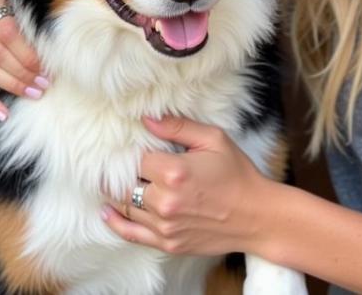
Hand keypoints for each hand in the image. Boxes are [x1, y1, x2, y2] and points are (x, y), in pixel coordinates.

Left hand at [103, 115, 270, 256]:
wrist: (255, 215)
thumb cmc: (237, 173)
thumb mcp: (214, 140)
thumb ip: (179, 127)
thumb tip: (147, 119)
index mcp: (175, 172)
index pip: (136, 158)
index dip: (133, 152)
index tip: (133, 147)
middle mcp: (165, 201)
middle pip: (126, 183)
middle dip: (122, 173)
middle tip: (118, 164)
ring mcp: (164, 226)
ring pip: (126, 207)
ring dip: (119, 194)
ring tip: (113, 182)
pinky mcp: (167, 243)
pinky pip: (130, 234)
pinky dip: (115, 223)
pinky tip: (107, 212)